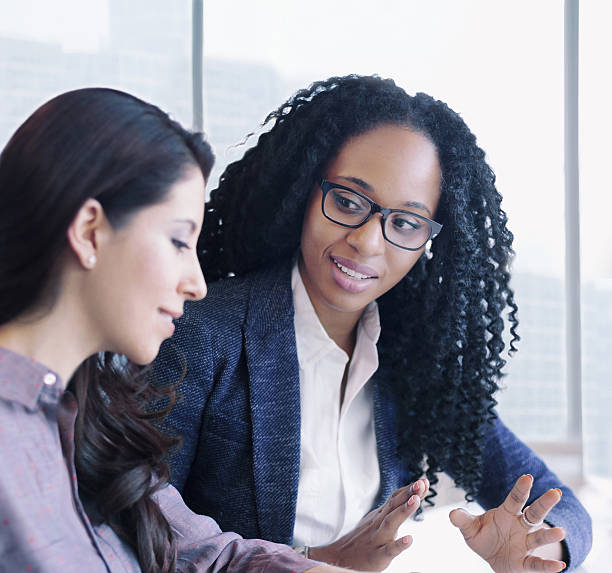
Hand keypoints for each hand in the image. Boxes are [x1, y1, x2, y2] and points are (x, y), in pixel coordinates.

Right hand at [309, 478, 428, 571]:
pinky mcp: (377, 556)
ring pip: (391, 522)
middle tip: (421, 483)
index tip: (424, 480)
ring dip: (404, 510)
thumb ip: (393, 509)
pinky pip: (389, 550)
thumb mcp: (376, 519)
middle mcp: (379, 523)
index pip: (396, 498)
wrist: (340, 557)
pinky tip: (409, 539)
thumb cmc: (364, 538)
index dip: (409, 489)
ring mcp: (378, 538)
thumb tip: (411, 495)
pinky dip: (398, 545)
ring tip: (416, 500)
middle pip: (394, 505)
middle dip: (408, 493)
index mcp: (380, 514)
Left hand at [449, 474, 566, 572]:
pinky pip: (537, 563)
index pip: (514, 499)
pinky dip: (548, 565)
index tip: (528, 477)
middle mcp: (520, 526)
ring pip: (539, 536)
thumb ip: (463, 520)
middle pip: (534, 513)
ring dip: (549, 534)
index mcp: (506, 514)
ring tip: (561, 531)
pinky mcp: (526, 562)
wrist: (493, 559)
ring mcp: (525, 544)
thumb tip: (452, 513)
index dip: (520, 488)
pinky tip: (560, 565)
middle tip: (556, 492)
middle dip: (544, 503)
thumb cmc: (484, 537)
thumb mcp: (470, 528)